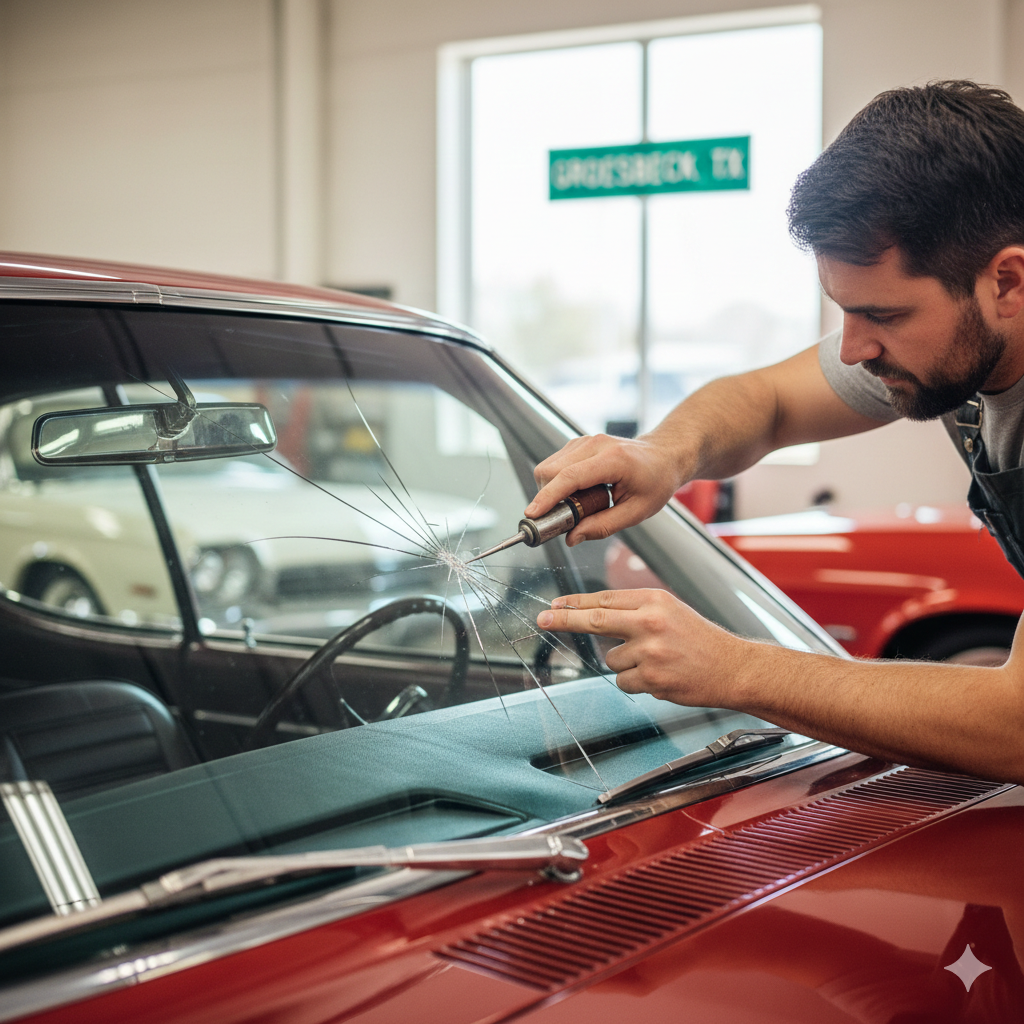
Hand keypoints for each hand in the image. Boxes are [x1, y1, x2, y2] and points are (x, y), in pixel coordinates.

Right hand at [526, 434, 684, 545]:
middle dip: (547, 498)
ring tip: (577, 505)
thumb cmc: (656, 481)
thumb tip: (572, 537)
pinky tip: (578, 493)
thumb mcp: (636, 512)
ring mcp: (585, 441)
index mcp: (613, 460)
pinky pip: (555, 464)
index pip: (570, 477)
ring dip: (552, 491)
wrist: (664, 455)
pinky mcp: (578, 444)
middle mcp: (595, 445)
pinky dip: (558, 482)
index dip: (547, 497)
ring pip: (548, 466)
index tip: (533, 514)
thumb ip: (603, 526)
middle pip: (550, 470)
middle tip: (562, 519)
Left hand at [536, 588, 745, 705]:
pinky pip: (624, 681)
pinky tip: (660, 676)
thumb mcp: (669, 610)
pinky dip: (636, 682)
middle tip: (543, 618)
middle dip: (564, 620)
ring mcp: (650, 651)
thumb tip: (592, 614)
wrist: (732, 668)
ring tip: (657, 661)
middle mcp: (650, 622)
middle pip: (595, 620)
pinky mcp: (652, 678)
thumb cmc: (700, 639)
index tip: (554, 605)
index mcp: (654, 601)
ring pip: (612, 660)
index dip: (575, 603)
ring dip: (625, 663)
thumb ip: (634, 611)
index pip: (605, 599)